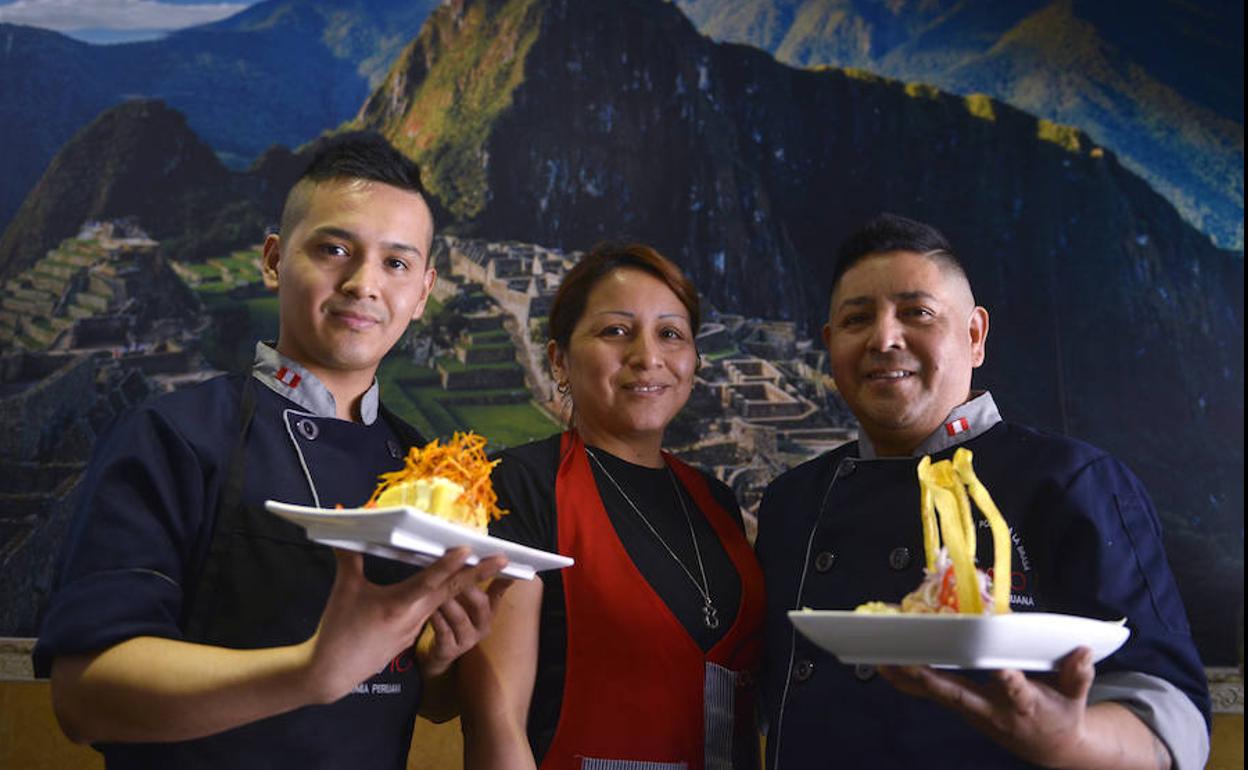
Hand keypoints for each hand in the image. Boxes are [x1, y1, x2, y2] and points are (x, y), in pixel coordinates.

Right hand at [305, 547, 506, 702]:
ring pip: (441, 602)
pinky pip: (429, 613)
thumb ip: (349, 557)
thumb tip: (340, 526)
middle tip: (502, 559)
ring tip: (482, 567)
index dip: (451, 565)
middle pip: (450, 591)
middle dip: (477, 574)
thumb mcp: (344, 590)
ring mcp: (415, 630)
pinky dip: (441, 599)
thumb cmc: (337, 630)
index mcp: (398, 605)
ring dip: (461, 585)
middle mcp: (413, 617)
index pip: (431, 581)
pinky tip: (445, 588)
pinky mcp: (410, 638)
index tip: (470, 550)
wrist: (332, 673)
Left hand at [418, 570, 513, 677]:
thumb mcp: (466, 600)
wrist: (438, 652)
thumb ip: (478, 581)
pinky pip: (443, 631)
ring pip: (460, 617)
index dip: (499, 578)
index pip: (497, 593)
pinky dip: (437, 618)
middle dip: (468, 584)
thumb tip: (492, 559)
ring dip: (449, 601)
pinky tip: (430, 608)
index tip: (500, 561)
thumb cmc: (452, 620)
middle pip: (480, 604)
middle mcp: (482, 627)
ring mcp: (466, 641)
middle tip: (457, 568)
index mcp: (488, 613)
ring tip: (438, 586)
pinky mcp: (449, 650)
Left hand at [878, 647, 1095, 767]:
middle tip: (909, 663)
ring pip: (937, 695)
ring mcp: (972, 711)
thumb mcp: (1076, 697)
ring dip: (909, 679)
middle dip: (934, 681)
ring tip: (882, 661)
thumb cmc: (1061, 714)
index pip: (1016, 694)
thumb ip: (1078, 675)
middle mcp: (992, 711)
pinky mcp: (960, 708)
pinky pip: (930, 694)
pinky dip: (907, 681)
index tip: (1003, 672)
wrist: (1049, 747)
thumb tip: (1083, 651)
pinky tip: (884, 667)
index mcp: (1025, 707)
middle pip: (961, 696)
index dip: (1010, 684)